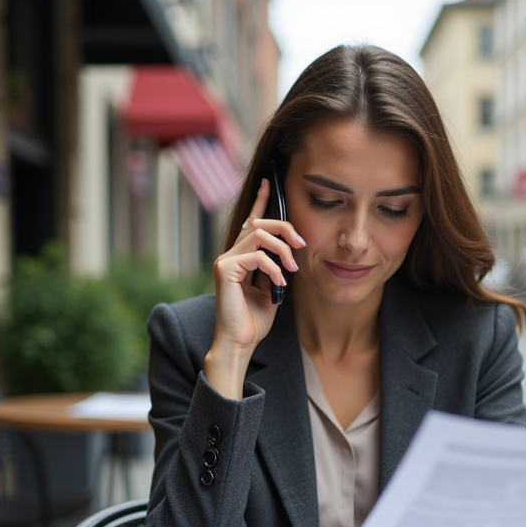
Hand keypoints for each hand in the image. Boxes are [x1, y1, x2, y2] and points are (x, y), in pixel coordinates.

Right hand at [205, 179, 305, 397]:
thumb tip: (292, 253)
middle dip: (285, 229)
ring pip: (258, 235)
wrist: (240, 343)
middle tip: (302, 244)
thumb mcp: (273, 289)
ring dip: (282, 249)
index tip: (269, 183)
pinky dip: (273, 268)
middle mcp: (230, 254)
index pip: (251, 222)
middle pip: (259, 223)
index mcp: (242, 257)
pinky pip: (255, 256)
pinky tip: (279, 284)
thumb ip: (278, 268)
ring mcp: (224, 261)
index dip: (261, 201)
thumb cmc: (254, 321)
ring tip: (292, 269)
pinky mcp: (224, 270)